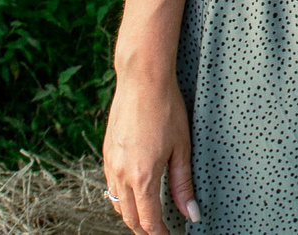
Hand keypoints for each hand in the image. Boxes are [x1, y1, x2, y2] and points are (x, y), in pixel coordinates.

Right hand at [102, 68, 198, 233]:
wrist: (142, 79)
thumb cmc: (166, 108)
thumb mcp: (181, 148)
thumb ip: (183, 185)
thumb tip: (191, 214)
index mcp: (142, 177)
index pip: (148, 221)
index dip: (159, 234)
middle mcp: (121, 174)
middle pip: (129, 218)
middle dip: (144, 230)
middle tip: (161, 231)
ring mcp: (110, 163)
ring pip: (117, 203)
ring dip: (131, 215)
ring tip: (149, 215)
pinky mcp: (106, 152)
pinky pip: (111, 186)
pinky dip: (122, 197)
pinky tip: (135, 192)